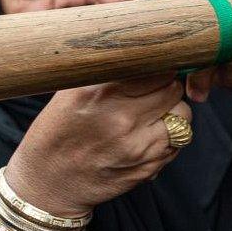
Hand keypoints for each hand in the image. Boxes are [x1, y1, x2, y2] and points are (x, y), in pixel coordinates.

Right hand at [4, 74, 187, 216]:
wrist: (47, 183)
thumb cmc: (58, 131)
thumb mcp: (71, 91)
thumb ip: (107, 70)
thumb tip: (142, 47)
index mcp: (100, 93)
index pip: (155, 68)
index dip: (158, 66)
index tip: (155, 67)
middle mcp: (121, 119)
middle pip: (173, 89)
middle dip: (167, 86)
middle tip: (154, 90)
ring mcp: (137, 147)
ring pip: (184, 116)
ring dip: (174, 111)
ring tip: (154, 112)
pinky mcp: (147, 168)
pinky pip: (179, 143)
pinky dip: (170, 136)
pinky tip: (149, 135)